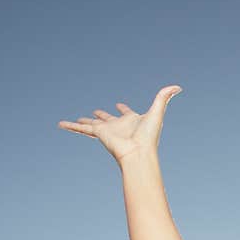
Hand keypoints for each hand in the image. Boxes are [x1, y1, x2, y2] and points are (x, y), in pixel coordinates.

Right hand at [57, 85, 182, 164]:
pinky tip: (61, 124)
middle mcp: (118, 126)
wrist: (138, 153)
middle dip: (102, 116)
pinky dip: (71, 127)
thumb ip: (164, 97)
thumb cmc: (148, 136)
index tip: (119, 106)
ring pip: (91, 125)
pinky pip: (81, 129)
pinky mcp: (98, 134)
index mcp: (132, 121)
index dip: (124, 109)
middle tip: (96, 112)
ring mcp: (107, 131)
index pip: (126, 113)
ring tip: (76, 120)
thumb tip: (178, 86)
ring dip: (83, 122)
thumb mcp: (157, 112)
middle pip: (107, 119)